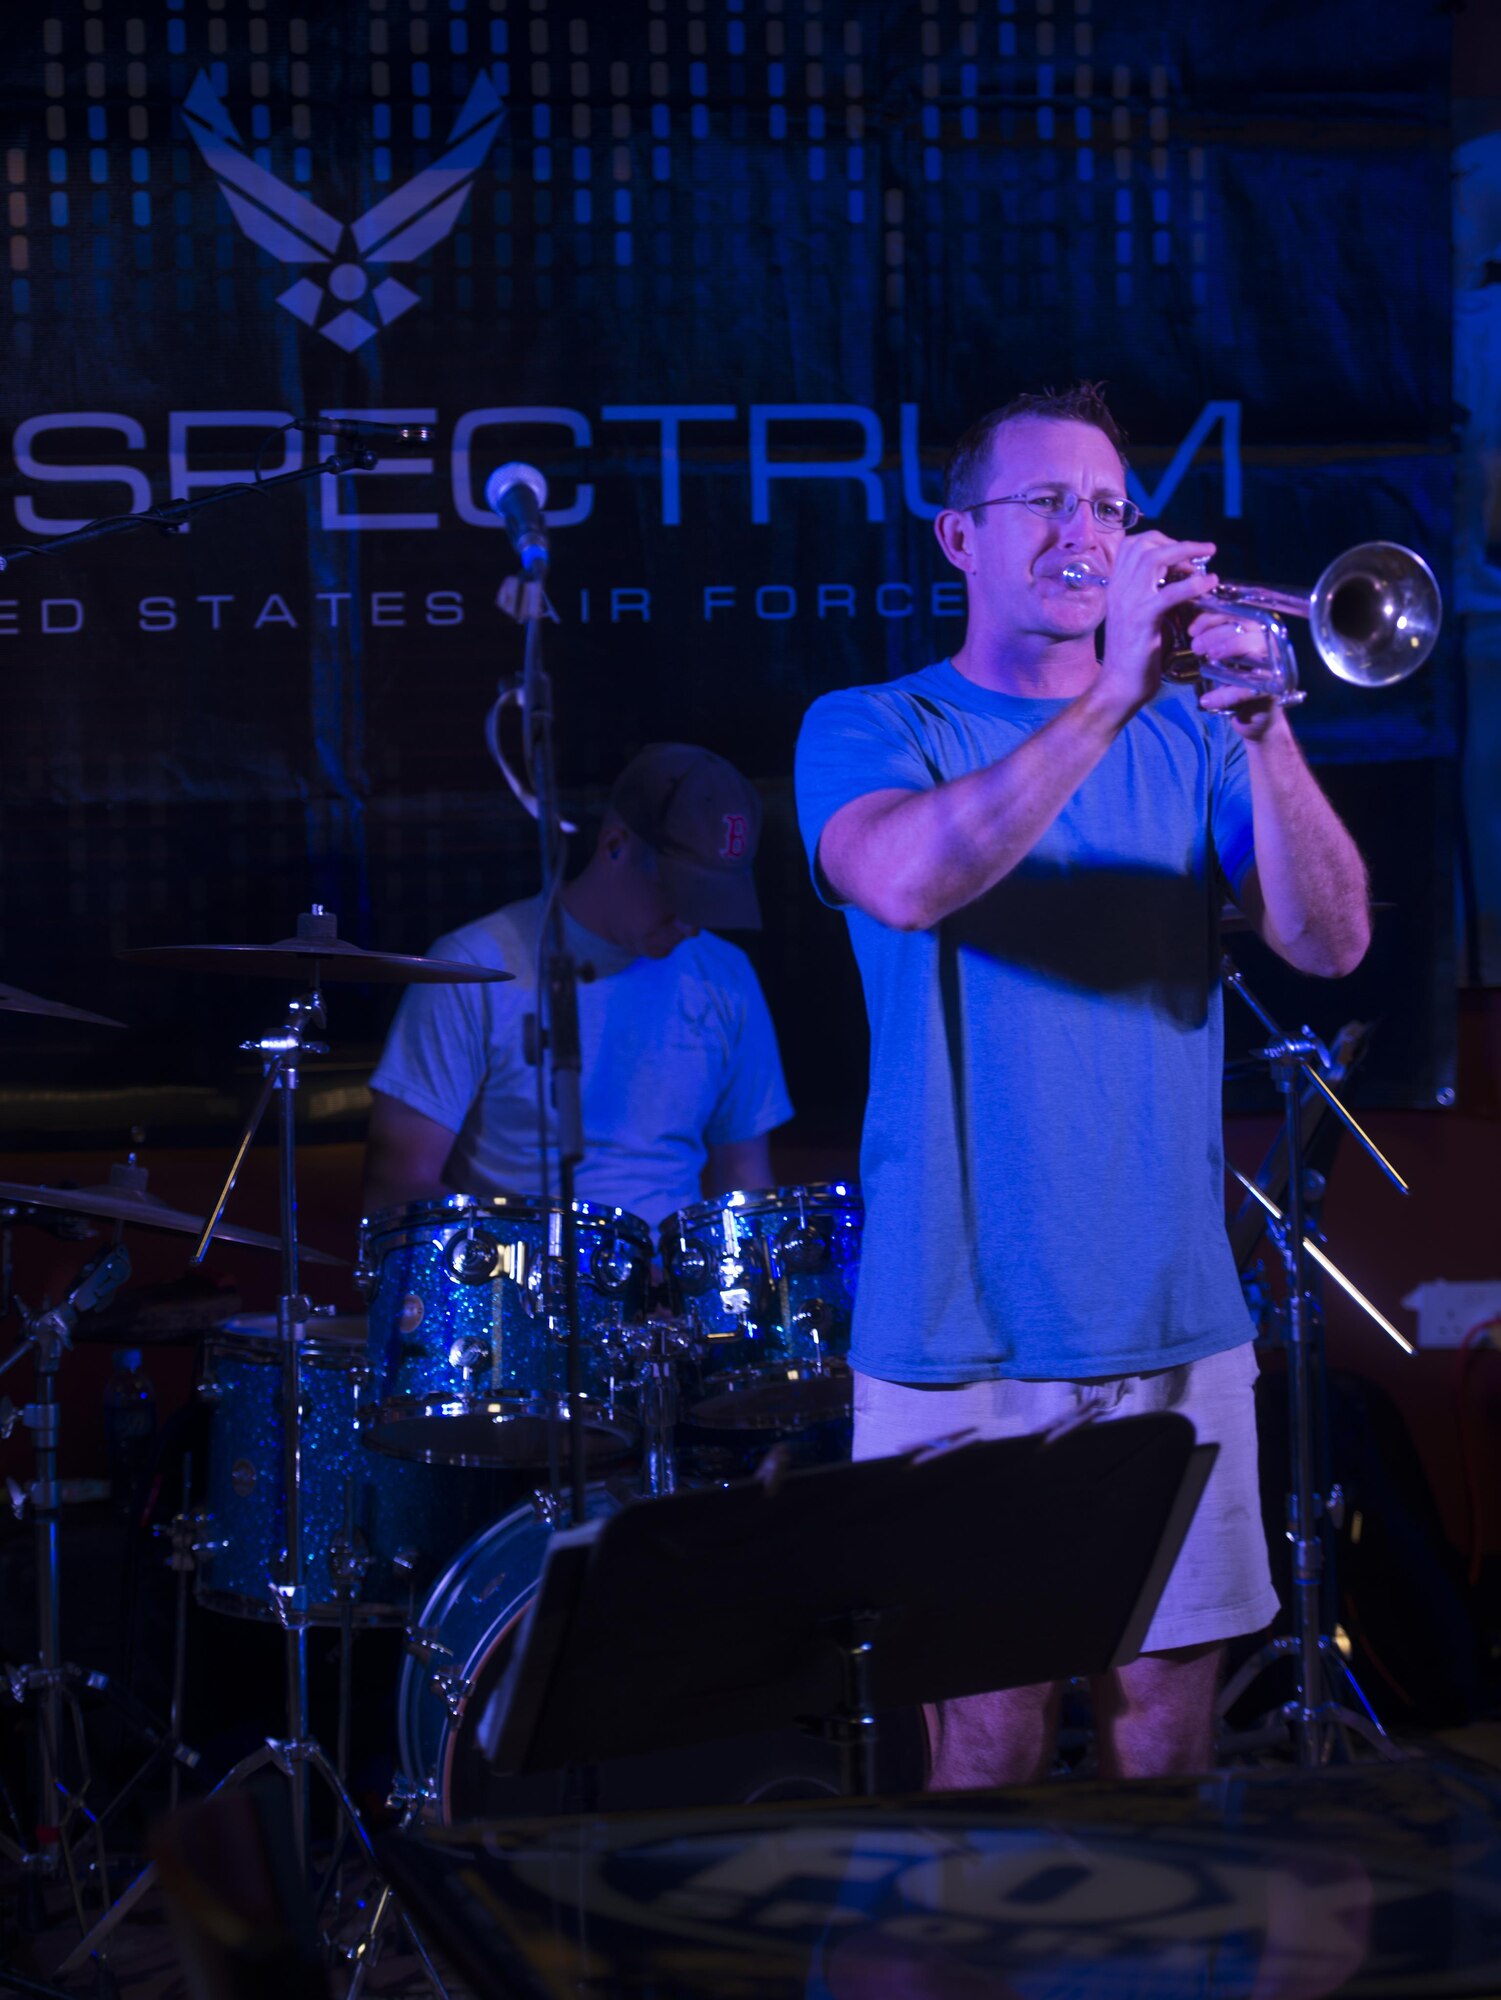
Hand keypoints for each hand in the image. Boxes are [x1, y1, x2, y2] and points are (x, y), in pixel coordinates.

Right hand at [1095, 530, 1218, 718]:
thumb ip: (1153, 595)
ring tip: (1208, 560)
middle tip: (1201, 553)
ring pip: (1154, 559)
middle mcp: (1119, 588)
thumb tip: (1181, 579)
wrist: (1118, 685)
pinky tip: (1209, 583)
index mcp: (1116, 587)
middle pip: (1143, 544)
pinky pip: (1169, 593)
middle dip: (1176, 543)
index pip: (1132, 545)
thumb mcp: (1139, 616)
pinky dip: (1193, 584)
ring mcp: (1128, 602)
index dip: (1160, 541)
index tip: (1182, 554)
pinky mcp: (1142, 619)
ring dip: (1185, 553)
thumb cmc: (1133, 656)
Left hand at [1190, 610, 1289, 743]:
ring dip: (1227, 651)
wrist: (1256, 716)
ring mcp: (1274, 665)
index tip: (1192, 630)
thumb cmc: (1238, 681)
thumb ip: (1213, 641)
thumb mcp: (1224, 658)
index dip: (1212, 618)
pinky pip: (1246, 688)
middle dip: (1215, 634)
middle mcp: (1269, 643)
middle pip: (1245, 627)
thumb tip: (1190, 628)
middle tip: (1196, 647)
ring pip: (1252, 648)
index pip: (1236, 614)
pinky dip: (1224, 695)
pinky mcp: (1272, 690)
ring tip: (1204, 666)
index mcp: (1257, 632)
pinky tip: (1206, 701)